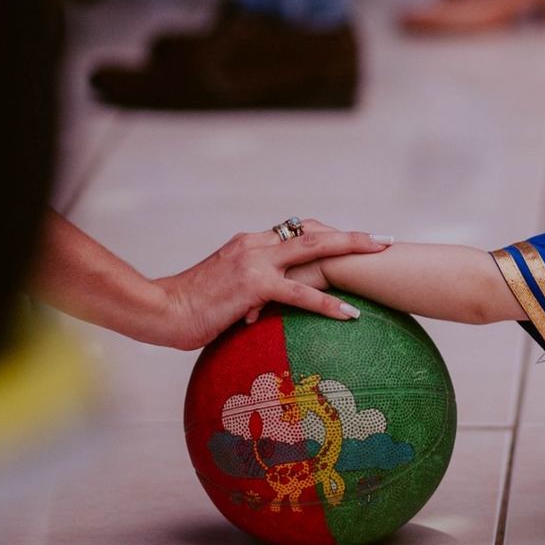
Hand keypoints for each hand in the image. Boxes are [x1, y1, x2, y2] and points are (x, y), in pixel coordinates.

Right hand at [153, 220, 390, 349]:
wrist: (160, 310)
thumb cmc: (187, 309)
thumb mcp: (223, 293)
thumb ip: (247, 292)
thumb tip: (262, 309)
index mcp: (249, 244)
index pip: (297, 231)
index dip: (328, 234)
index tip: (354, 239)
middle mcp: (255, 245)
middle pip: (313, 231)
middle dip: (352, 235)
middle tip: (384, 240)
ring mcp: (255, 262)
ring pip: (314, 250)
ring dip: (351, 251)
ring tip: (380, 258)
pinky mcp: (253, 285)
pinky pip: (300, 293)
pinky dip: (328, 303)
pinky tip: (350, 314)